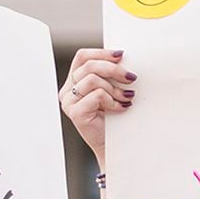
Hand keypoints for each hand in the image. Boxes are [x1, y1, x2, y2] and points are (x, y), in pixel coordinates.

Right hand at [61, 48, 131, 166]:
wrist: (115, 145)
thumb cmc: (115, 117)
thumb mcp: (111, 89)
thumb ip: (109, 74)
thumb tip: (122, 55)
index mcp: (73, 81)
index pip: (82, 57)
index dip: (101, 52)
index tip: (121, 54)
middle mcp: (67, 91)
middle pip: (89, 66)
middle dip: (114, 70)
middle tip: (132, 78)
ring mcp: (68, 102)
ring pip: (93, 80)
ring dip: (115, 88)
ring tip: (126, 98)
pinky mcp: (75, 113)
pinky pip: (97, 95)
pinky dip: (113, 100)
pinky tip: (120, 108)